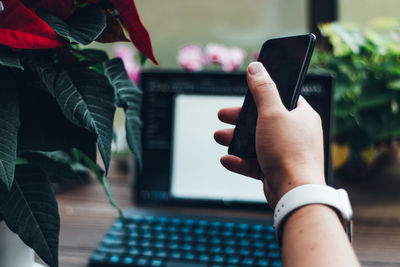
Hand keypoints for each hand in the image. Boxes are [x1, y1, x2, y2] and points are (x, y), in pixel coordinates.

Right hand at [214, 62, 325, 207]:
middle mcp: (295, 134)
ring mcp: (285, 153)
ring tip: (219, 137)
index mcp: (301, 116)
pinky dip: (239, 161)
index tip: (246, 91)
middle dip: (240, 118)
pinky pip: (254, 163)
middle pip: (263, 120)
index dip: (262, 93)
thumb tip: (256, 68)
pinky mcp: (276, 170)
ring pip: (256, 141)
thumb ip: (263, 90)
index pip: (282, 98)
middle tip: (223, 114)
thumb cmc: (288, 151)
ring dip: (236, 139)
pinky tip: (226, 159)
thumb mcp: (272, 113)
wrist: (294, 193)